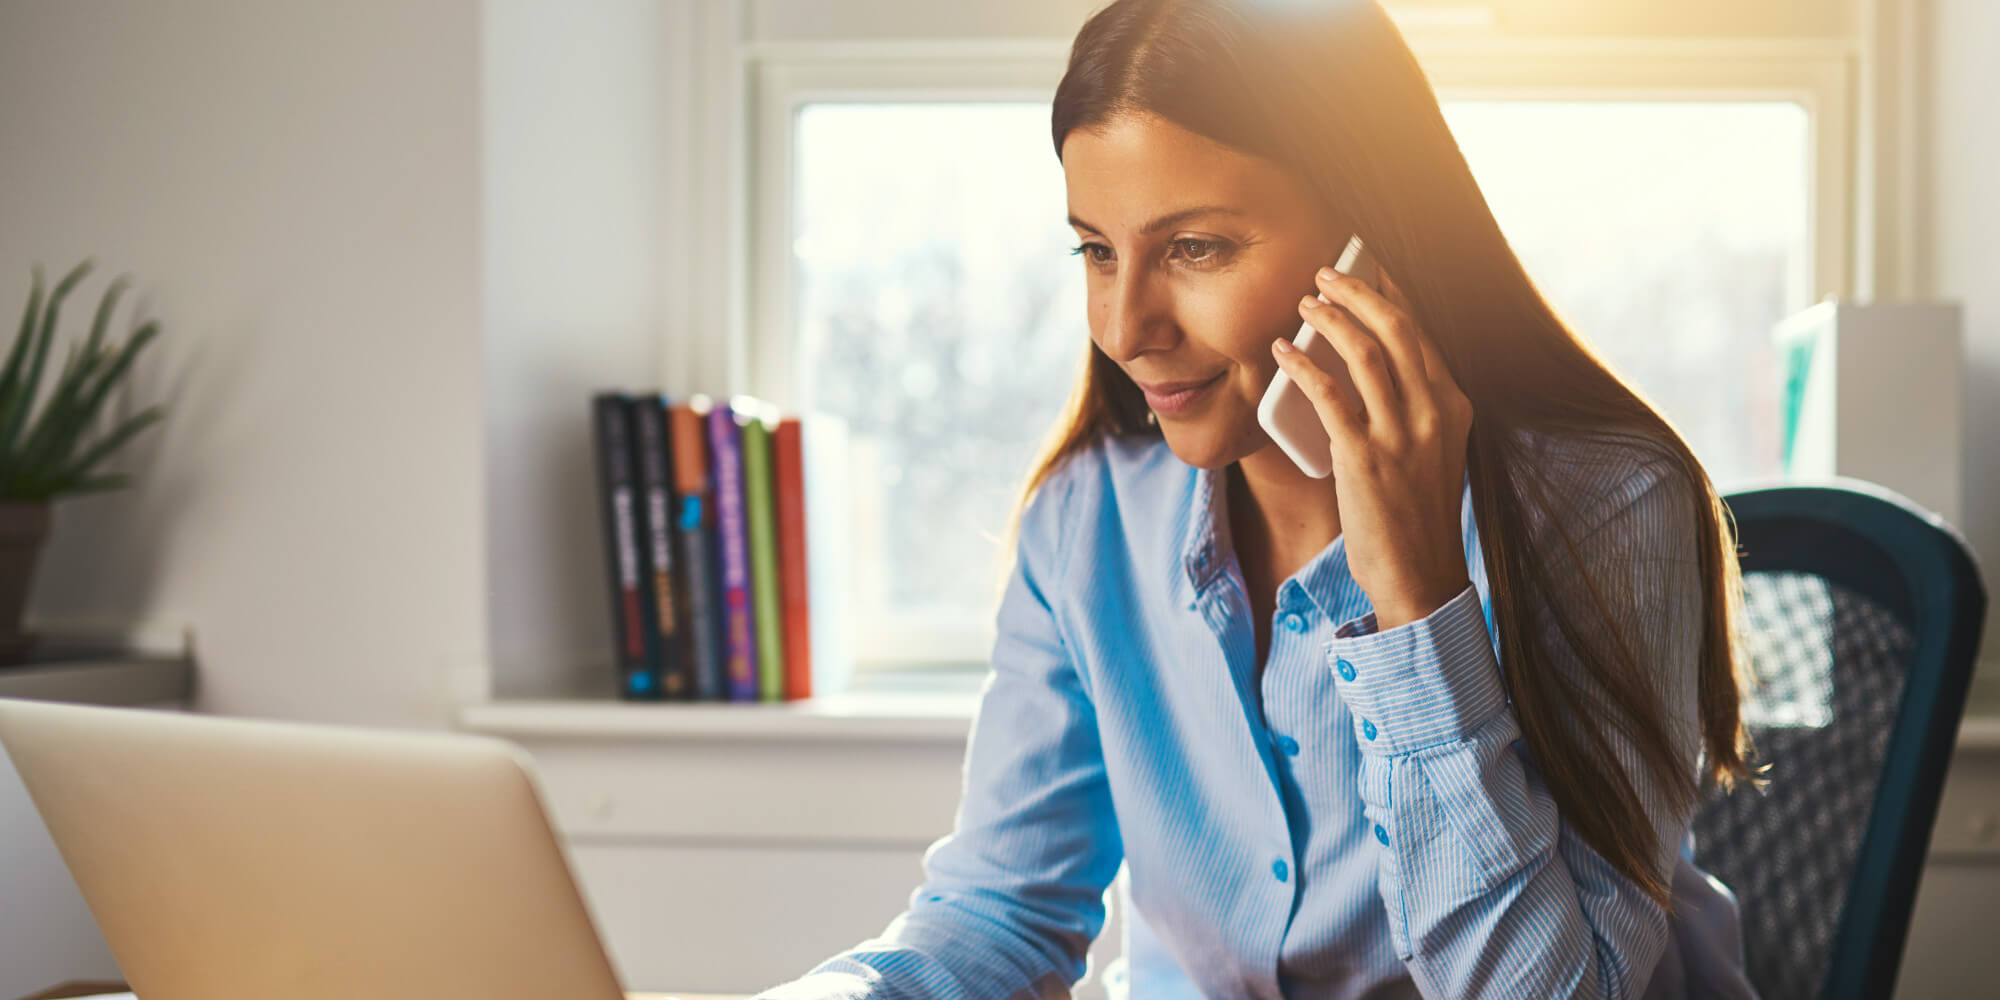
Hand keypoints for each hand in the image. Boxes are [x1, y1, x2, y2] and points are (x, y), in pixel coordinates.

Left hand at [1271, 264, 1474, 629]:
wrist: (1420, 577)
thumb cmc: (1418, 517)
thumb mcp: (1433, 454)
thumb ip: (1413, 411)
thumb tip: (1370, 368)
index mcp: (1454, 407)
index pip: (1422, 334)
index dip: (1391, 295)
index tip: (1367, 268)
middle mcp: (1434, 413)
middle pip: (1397, 329)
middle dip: (1359, 291)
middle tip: (1326, 272)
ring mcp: (1401, 435)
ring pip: (1365, 352)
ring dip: (1330, 318)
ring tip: (1304, 301)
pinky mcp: (1365, 458)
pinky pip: (1329, 395)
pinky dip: (1302, 365)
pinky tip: (1282, 352)